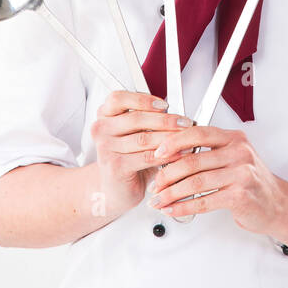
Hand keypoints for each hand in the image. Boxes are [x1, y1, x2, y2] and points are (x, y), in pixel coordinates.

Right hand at [89, 90, 194, 215]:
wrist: (117, 189)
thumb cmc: (130, 157)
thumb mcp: (136, 133)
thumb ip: (148, 120)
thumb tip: (177, 114)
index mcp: (104, 114)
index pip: (119, 98)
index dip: (143, 100)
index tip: (164, 105)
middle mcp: (101, 129)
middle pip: (136, 118)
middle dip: (166, 120)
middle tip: (185, 123)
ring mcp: (105, 148)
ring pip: (143, 138)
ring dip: (169, 138)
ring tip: (186, 139)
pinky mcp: (115, 167)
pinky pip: (146, 157)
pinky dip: (166, 156)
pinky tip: (179, 154)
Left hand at [147, 125, 287, 235]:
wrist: (278, 205)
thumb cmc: (251, 182)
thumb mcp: (233, 158)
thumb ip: (208, 153)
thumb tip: (170, 155)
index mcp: (234, 138)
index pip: (198, 133)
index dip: (173, 142)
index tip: (157, 153)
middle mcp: (239, 152)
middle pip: (192, 160)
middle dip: (167, 174)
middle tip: (155, 184)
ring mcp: (241, 173)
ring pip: (195, 182)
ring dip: (172, 193)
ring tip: (159, 200)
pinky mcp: (240, 195)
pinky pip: (204, 201)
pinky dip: (184, 207)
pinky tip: (173, 209)